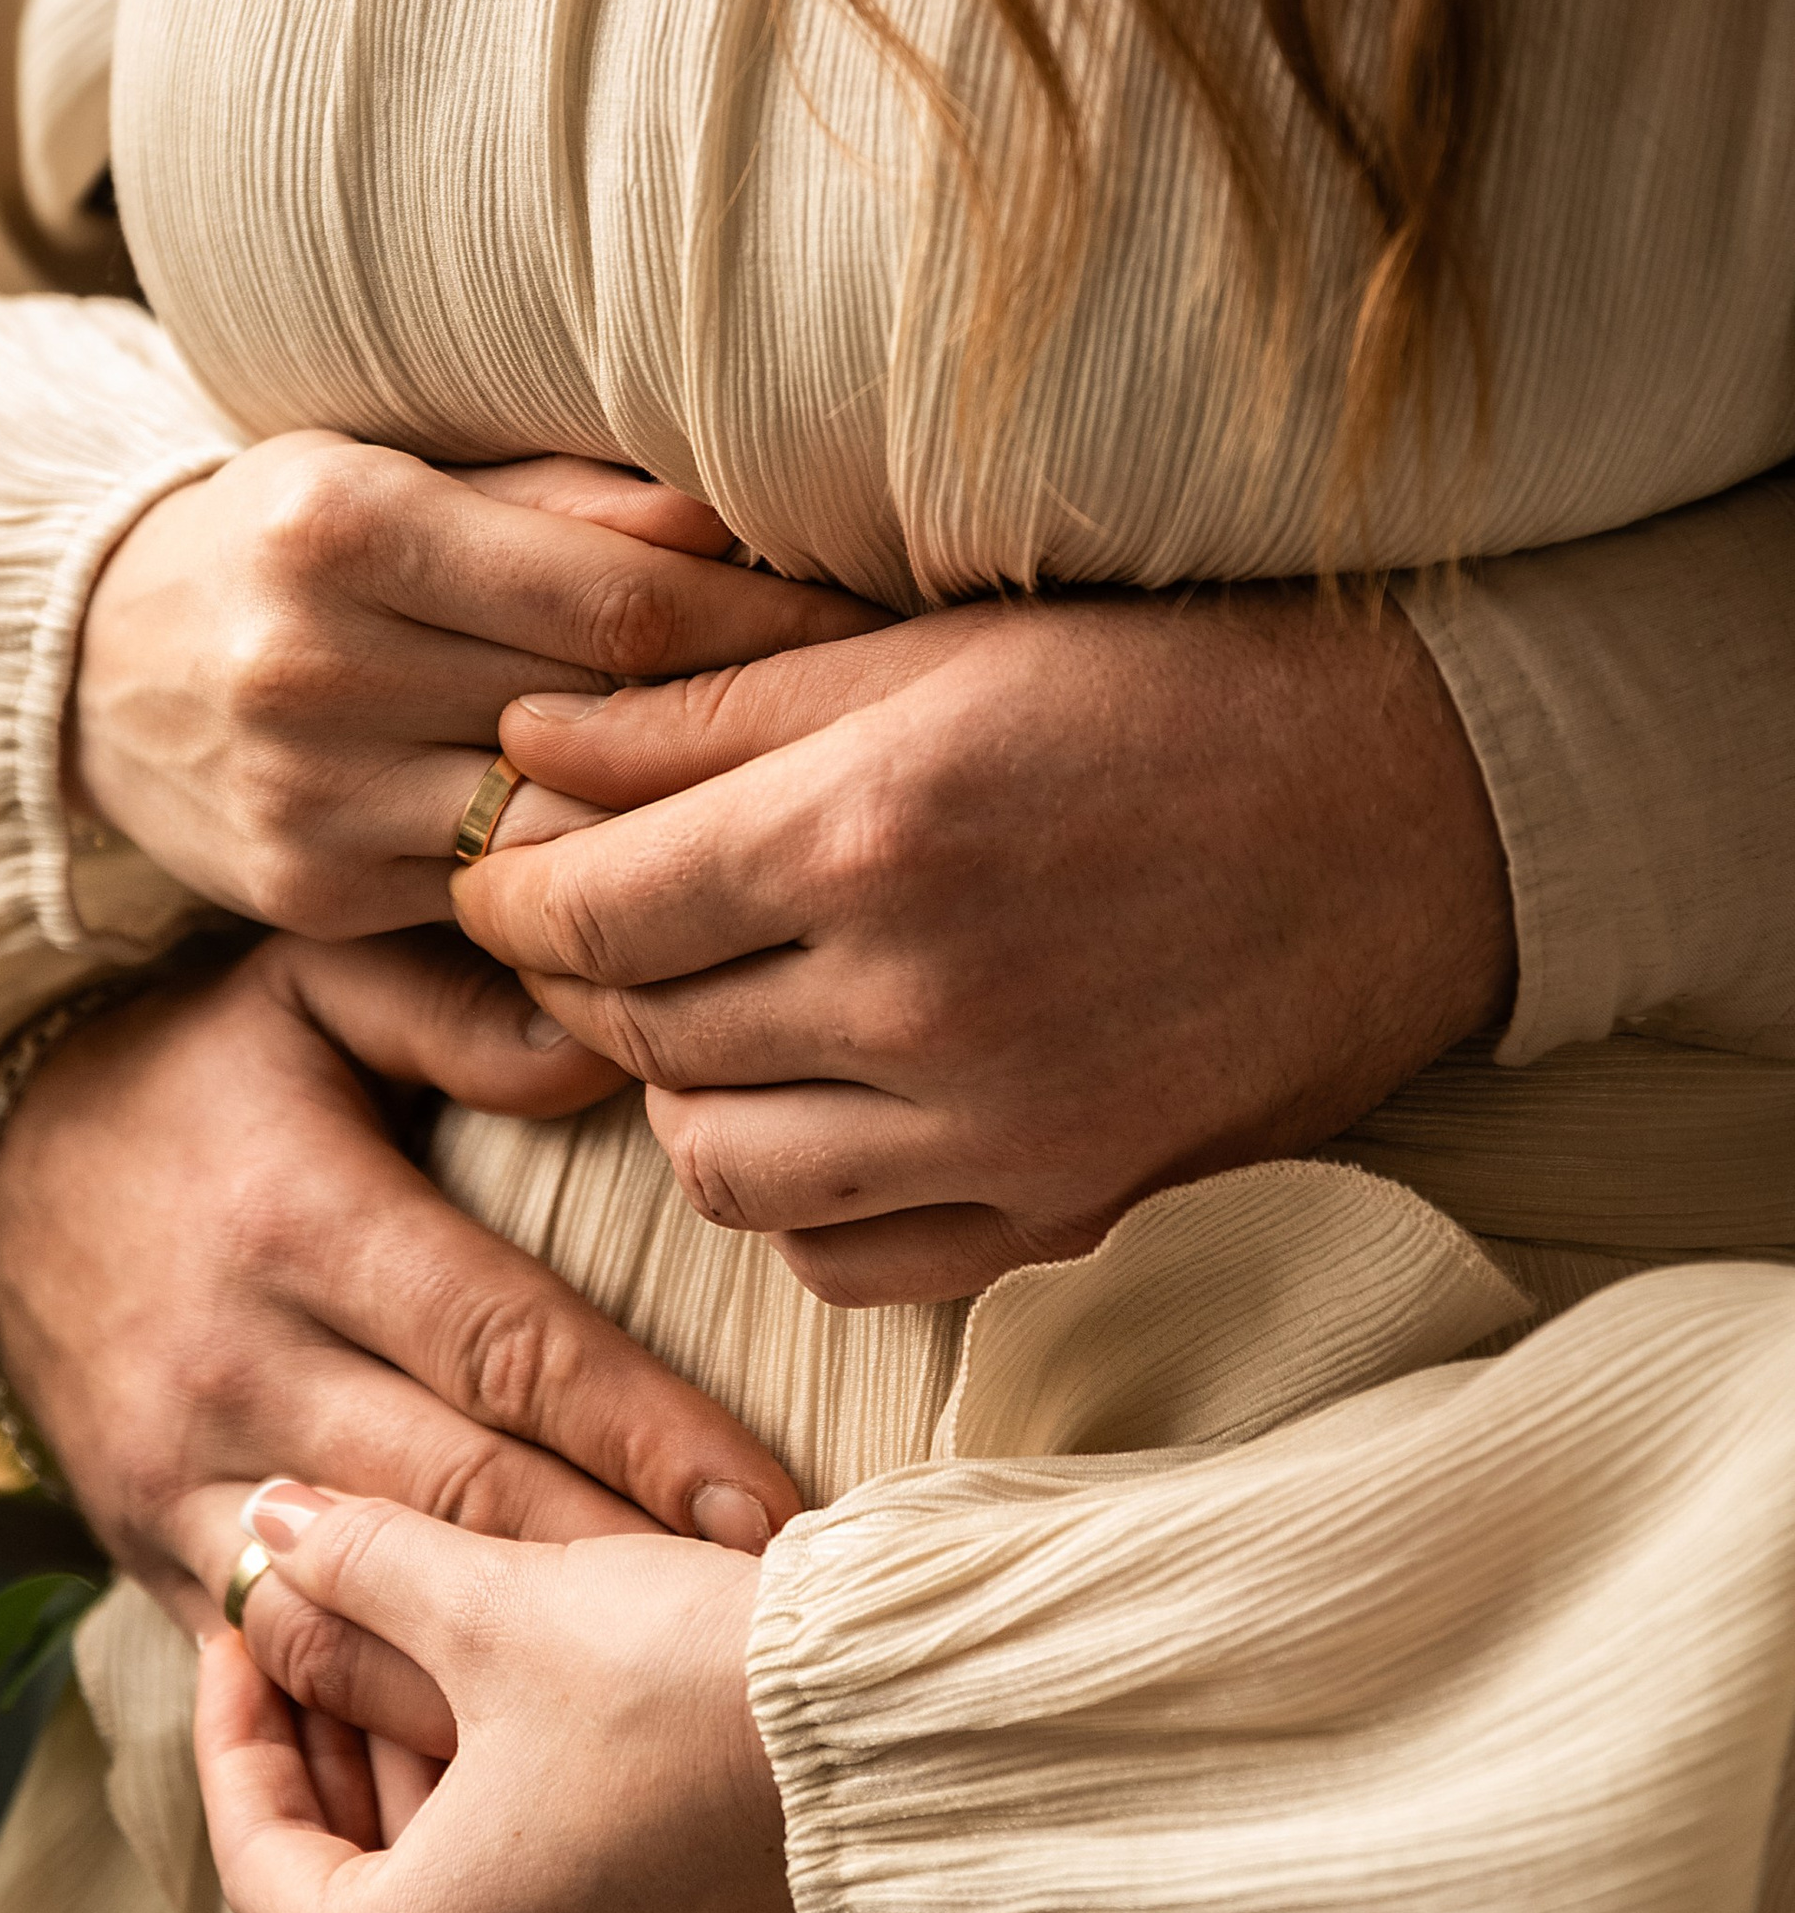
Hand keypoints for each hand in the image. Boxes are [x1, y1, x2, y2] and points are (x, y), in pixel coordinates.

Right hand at [0, 930, 801, 1725]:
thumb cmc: (196, 1072)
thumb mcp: (306, 985)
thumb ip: (453, 1011)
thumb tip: (603, 1049)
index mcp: (301, 1221)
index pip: (503, 1345)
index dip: (642, 1432)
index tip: (762, 1504)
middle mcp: (239, 1364)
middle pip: (461, 1500)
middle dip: (617, 1575)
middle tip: (759, 1631)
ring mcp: (182, 1475)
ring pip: (369, 1614)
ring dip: (512, 1679)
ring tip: (657, 1718)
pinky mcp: (146, 1549)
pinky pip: (274, 1666)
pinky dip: (378, 1726)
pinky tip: (496, 1773)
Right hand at [74, 435, 882, 932]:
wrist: (85, 667)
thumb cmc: (279, 544)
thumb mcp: (392, 471)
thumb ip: (557, 500)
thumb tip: (731, 523)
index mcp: (350, 527)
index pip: (623, 596)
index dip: (770, 622)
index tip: (872, 631)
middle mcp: (317, 666)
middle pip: (604, 722)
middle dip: (751, 729)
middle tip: (874, 732)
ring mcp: (308, 800)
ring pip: (560, 836)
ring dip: (683, 827)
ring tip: (793, 807)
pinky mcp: (307, 900)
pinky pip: (493, 905)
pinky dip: (586, 888)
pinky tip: (670, 870)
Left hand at [198, 1482, 793, 1912]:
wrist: (881, 1723)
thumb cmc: (674, 1681)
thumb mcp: (491, 1606)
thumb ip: (359, 1565)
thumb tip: (268, 1525)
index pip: (260, 1858)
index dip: (233, 1730)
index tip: (239, 1631)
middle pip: (330, 1892)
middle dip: (306, 1750)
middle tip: (294, 1632)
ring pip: (416, 1898)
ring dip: (382, 1774)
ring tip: (380, 1639)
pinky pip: (497, 1906)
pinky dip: (460, 1808)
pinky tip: (471, 1699)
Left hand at [455, 587, 1514, 1303]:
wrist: (1411, 812)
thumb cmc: (1161, 692)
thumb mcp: (921, 653)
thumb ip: (703, 709)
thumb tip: (526, 745)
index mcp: (871, 831)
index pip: (590, 909)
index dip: (513, 895)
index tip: (500, 876)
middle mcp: (926, 998)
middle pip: (641, 1032)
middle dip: (582, 978)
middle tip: (593, 928)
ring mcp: (1003, 1128)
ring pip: (717, 1165)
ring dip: (678, 1089)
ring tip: (710, 1012)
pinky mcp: (1070, 1212)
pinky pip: (842, 1259)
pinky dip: (792, 1195)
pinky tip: (816, 1108)